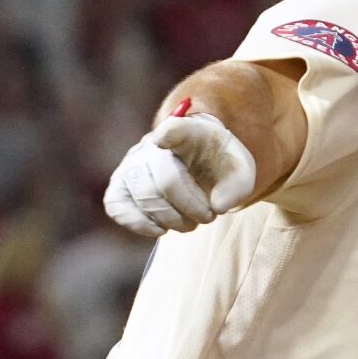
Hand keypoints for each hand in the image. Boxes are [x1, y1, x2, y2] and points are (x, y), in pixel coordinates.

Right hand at [102, 114, 256, 235]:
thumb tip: (218, 205)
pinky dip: (139, 224)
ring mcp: (131, 165)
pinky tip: (161, 229)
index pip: (174, 129)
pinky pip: (117, 207)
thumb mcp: (240, 170)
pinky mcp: (119, 187)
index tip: (162, 140)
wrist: (198, 164)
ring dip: (172, 219)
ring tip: (190, 223)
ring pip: (144, 197)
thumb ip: (238, 185)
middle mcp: (151, 144)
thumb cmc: (218, 164)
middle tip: (209, 216)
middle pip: (166, 180)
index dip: (168, 134)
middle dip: (191, 206)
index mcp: (186, 131)